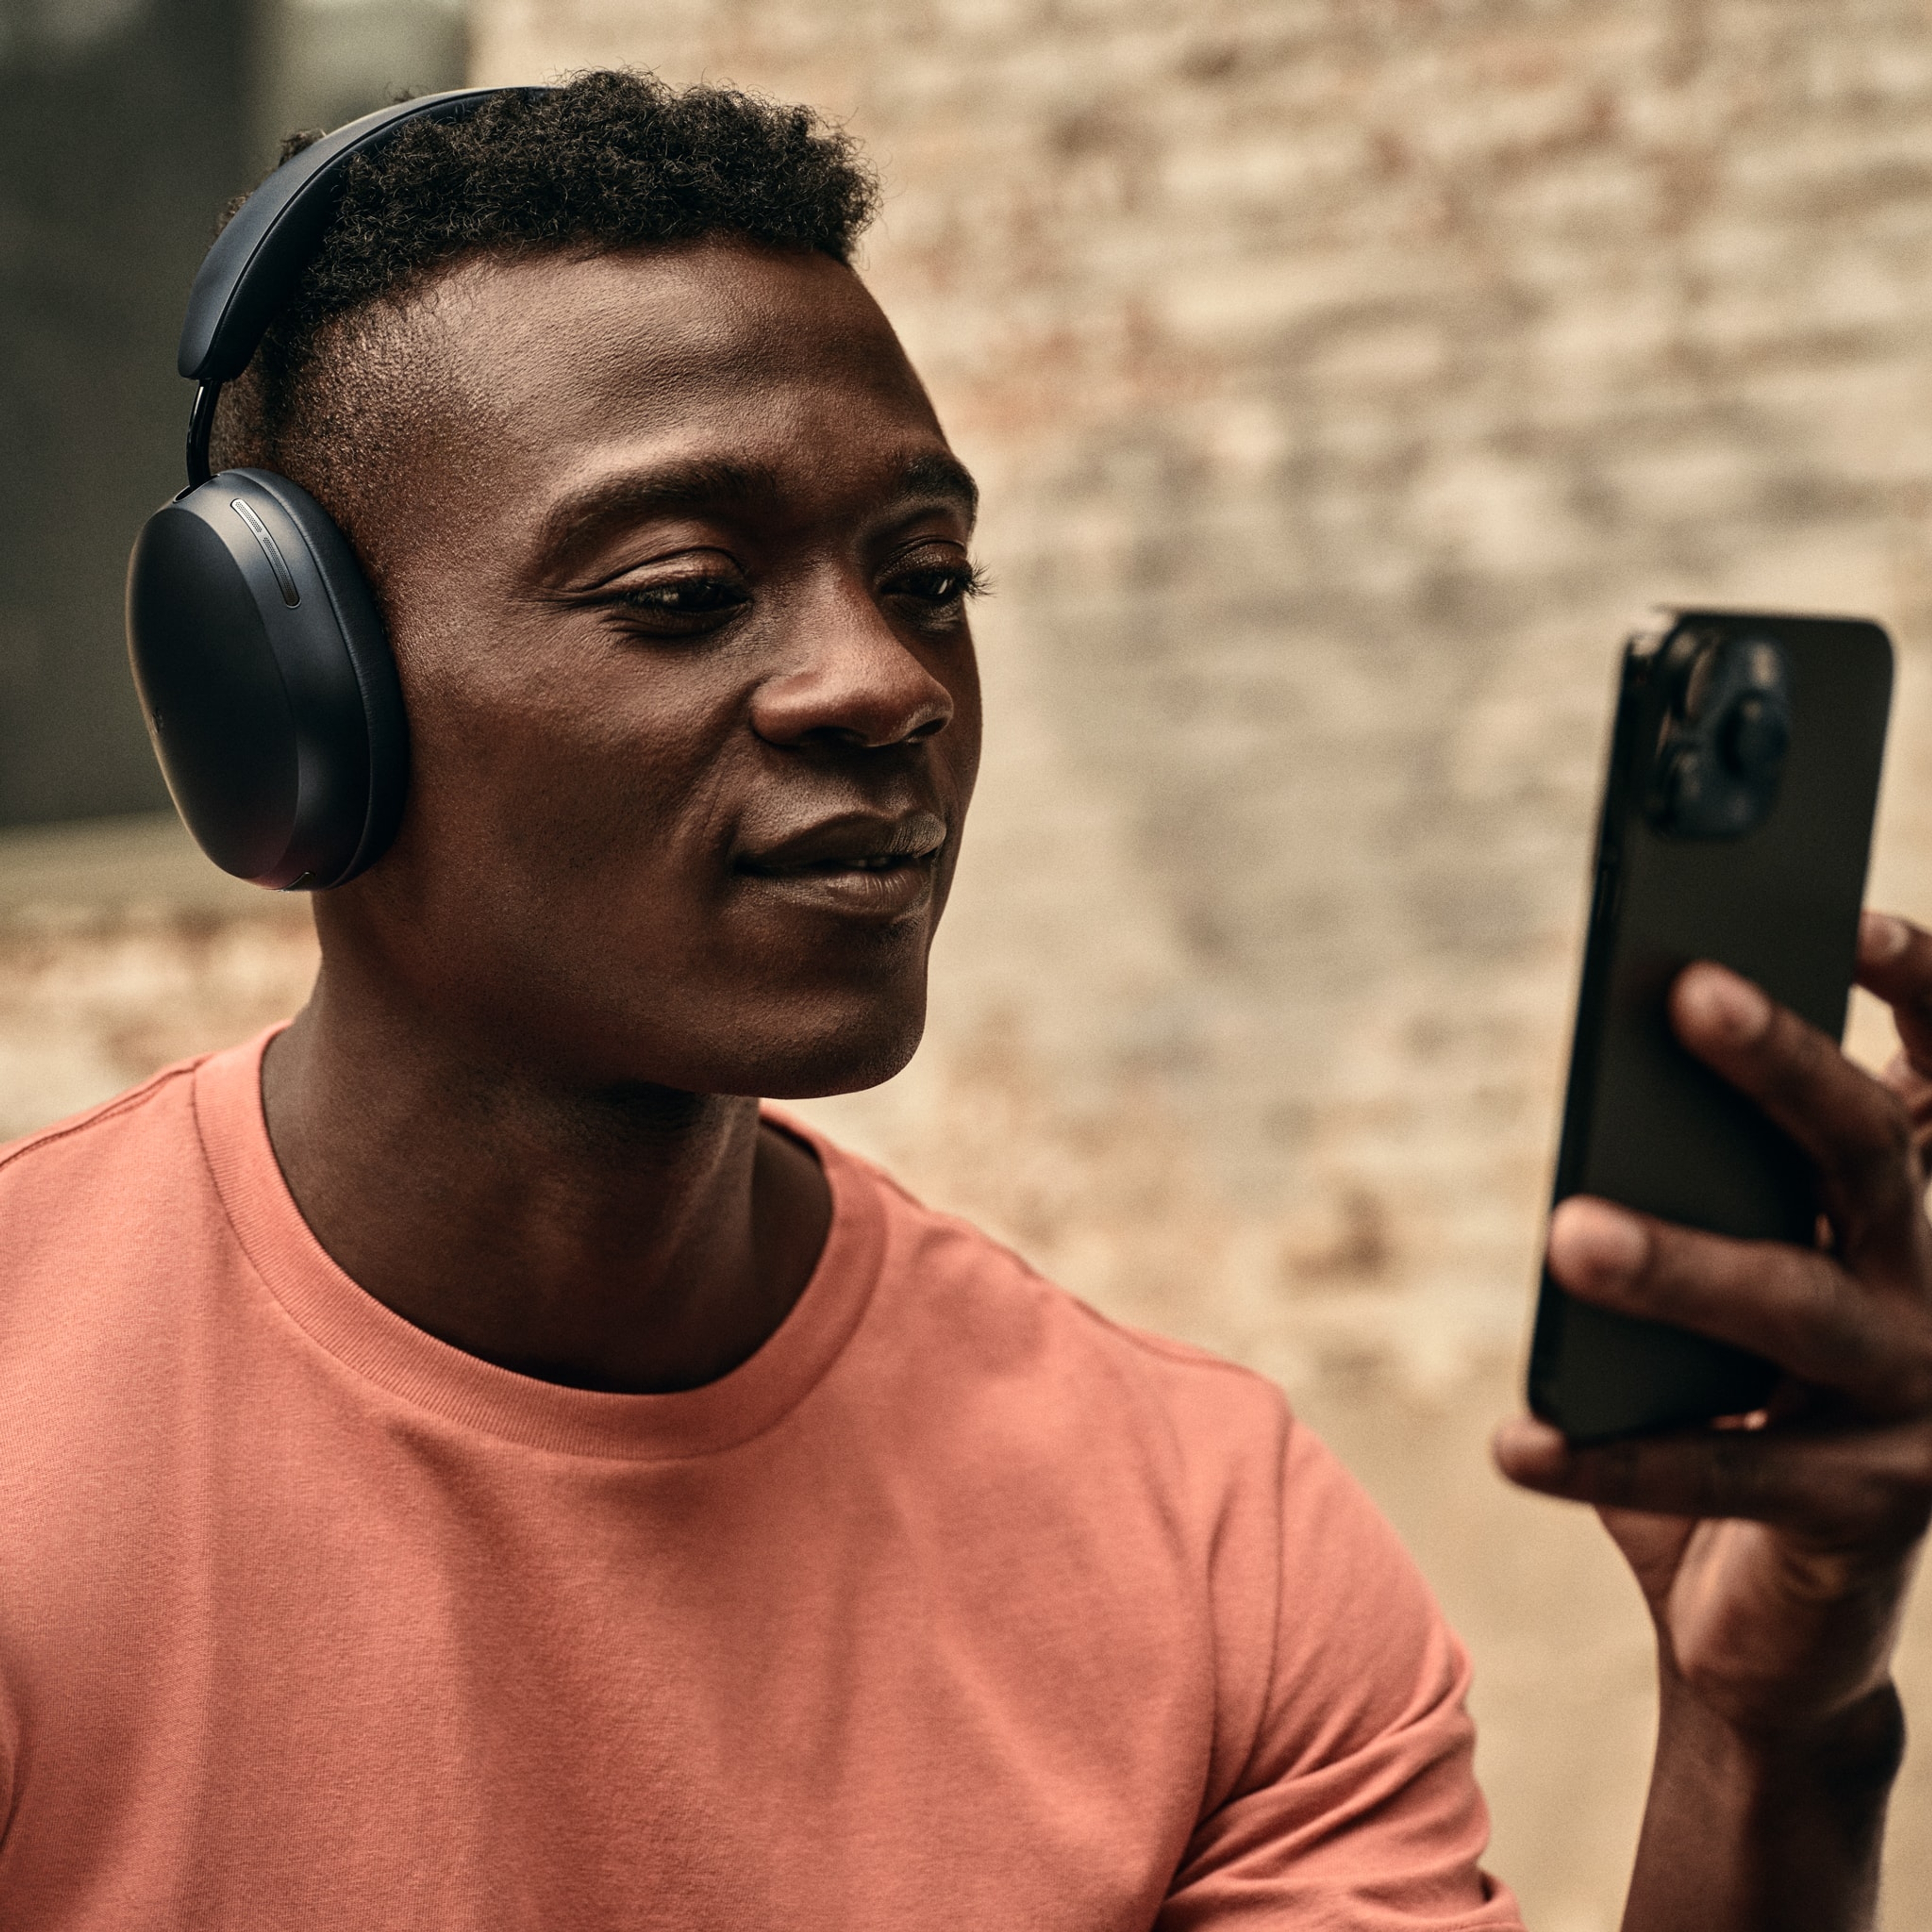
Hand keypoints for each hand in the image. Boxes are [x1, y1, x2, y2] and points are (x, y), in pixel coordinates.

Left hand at [1495, 912, 1931, 1747]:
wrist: (1780, 1618)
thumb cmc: (1741, 1407)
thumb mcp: (1728, 1280)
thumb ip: (1698, 1193)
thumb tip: (1612, 1100)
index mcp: (1908, 1220)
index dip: (1924, 994)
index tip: (1852, 919)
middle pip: (1872, 1154)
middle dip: (1786, 1067)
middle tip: (1690, 993)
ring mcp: (1916, 1404)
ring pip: (1797, 1305)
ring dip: (1681, 1264)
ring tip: (1568, 1232)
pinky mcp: (1865, 1512)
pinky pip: (1725, 1468)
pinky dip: (1607, 1452)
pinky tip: (1516, 1441)